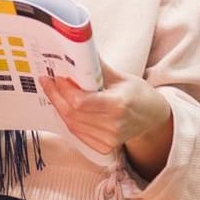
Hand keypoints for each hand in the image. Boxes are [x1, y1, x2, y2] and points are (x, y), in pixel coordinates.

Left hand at [39, 62, 171, 175]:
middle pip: (72, 113)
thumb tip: (79, 51)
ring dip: (59, 106)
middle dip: (56, 96)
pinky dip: (68, 119)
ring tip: (53, 91)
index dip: (64, 90)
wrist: (153, 118)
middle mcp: (113, 126)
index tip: (56, 76)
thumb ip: (97, 68)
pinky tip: (64, 106)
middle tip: (47, 81)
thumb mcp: (121, 77)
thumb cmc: (139, 94)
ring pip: (72, 124)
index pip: (81, 101)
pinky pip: (77, 133)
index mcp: (119, 105)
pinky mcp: (104, 147)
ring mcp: (109, 140)